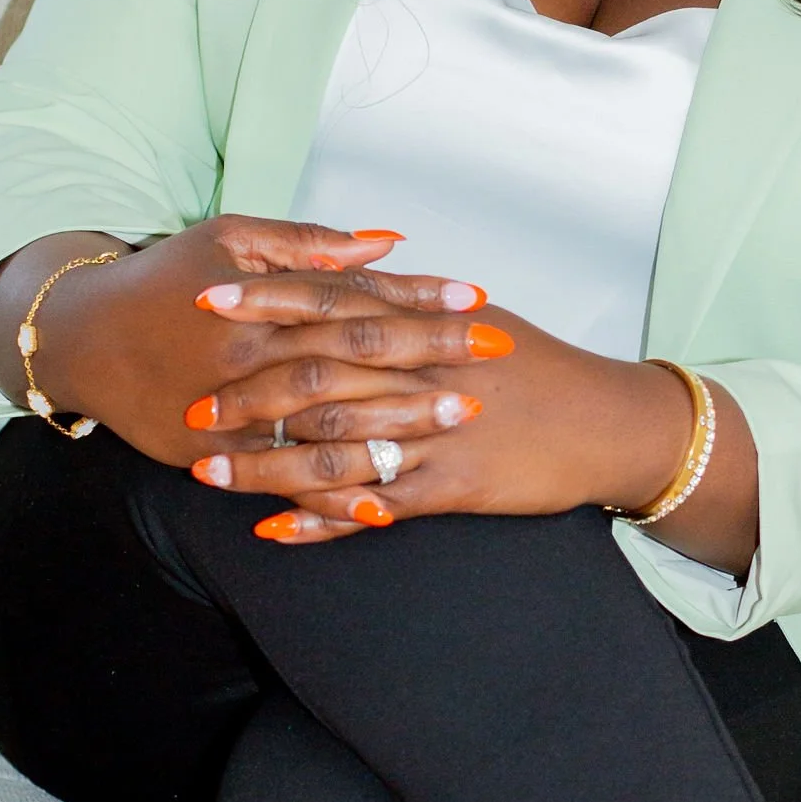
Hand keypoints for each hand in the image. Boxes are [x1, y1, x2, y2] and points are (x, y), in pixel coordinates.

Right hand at [0, 219, 507, 473]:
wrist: (84, 338)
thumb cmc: (163, 278)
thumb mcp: (227, 239)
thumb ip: (306, 244)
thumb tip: (385, 242)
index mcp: (261, 302)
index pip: (355, 297)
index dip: (418, 298)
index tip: (477, 296)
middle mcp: (252, 356)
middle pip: (355, 357)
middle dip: (430, 356)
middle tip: (496, 356)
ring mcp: (234, 410)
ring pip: (327, 422)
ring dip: (399, 422)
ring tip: (463, 417)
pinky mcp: (216, 454)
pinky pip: (280, 480)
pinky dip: (329, 497)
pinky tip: (382, 507)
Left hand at [241, 310, 756, 572]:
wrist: (610, 421)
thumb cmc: (542, 369)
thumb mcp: (478, 319)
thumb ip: (412, 302)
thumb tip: (361, 273)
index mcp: (426, 323)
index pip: (331, 302)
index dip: (265, 301)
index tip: (206, 298)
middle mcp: (424, 372)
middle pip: (318, 376)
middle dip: (247, 392)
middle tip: (190, 406)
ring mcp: (436, 431)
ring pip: (334, 446)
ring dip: (266, 462)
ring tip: (210, 472)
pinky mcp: (452, 485)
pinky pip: (375, 503)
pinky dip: (323, 519)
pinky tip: (277, 528)